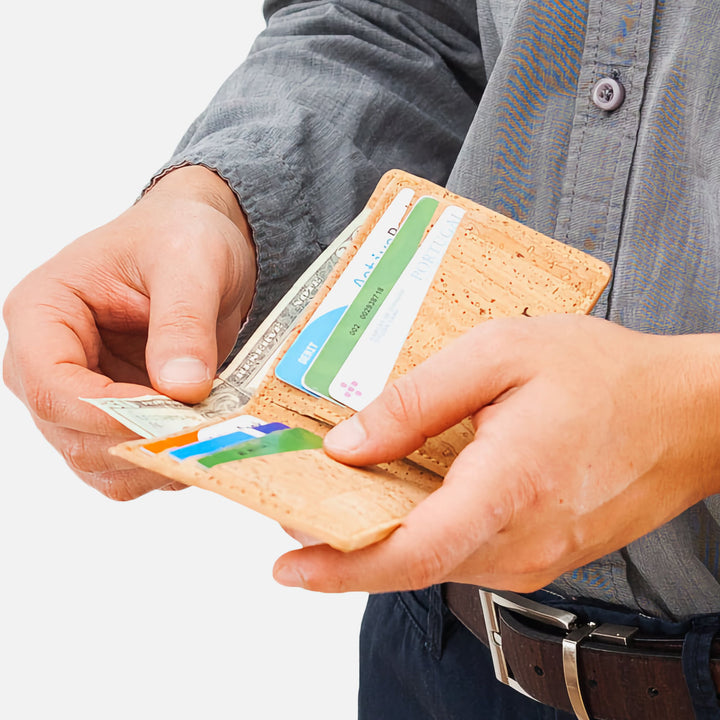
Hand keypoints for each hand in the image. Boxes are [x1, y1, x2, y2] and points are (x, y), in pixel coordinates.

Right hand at [4, 166, 255, 499]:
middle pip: (69, 434)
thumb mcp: (190, 262)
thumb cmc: (181, 236)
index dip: (104, 413)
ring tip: (209, 435)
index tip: (167, 416)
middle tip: (202, 433)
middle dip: (136, 442)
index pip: (49, 383)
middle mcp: (49, 362)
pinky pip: (129, 463)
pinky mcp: (116, 417)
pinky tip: (203, 440)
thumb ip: (183, 322)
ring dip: (153, 460)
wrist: (202, 247)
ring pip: (97, 461)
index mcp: (44, 313)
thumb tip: (183, 388)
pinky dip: (165, 463)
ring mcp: (82, 396)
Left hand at [273, 314, 719, 592]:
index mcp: (507, 487)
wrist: (685, 414)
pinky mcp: (541, 554)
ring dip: (385, 538)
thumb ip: (417, 399)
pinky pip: (467, 553)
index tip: (290, 566)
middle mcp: (520, 540)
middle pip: (411, 564)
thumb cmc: (604, 376)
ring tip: (348, 498)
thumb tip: (350, 444)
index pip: (410, 552)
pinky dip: (426, 532)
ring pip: (436, 561)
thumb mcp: (500, 354)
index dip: (341, 567)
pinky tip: (411, 498)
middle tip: (299, 514)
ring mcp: (534, 556)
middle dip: (346, 547)